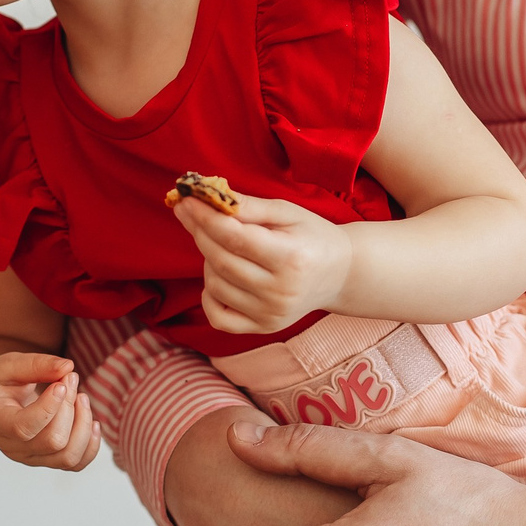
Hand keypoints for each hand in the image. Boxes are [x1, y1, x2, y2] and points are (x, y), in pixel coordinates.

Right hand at [0, 351, 97, 469]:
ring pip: (68, 457)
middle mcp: (12, 448)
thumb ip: (34, 364)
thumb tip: (68, 367)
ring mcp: (31, 458)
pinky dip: (91, 444)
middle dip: (69, 407)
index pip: (24, 428)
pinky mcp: (48, 460)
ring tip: (81, 397)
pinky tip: (91, 421)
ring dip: (83, 424)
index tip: (61, 383)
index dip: (49, 408)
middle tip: (70, 378)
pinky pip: (77, 464)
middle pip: (53, 441)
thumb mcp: (7, 365)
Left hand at [172, 192, 352, 334]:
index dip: (205, 218)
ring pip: (216, 285)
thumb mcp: (288, 212)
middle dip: (199, 233)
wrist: (340, 273)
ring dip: (207, 260)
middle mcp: (280, 292)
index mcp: (291, 258)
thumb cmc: (312, 236)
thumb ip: (250, 206)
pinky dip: (208, 295)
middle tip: (188, 212)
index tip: (186, 200)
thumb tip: (209, 197)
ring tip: (221, 244)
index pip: (235, 238)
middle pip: (221, 261)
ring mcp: (271, 314)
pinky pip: (218, 317)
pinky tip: (218, 276)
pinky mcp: (263, 328)